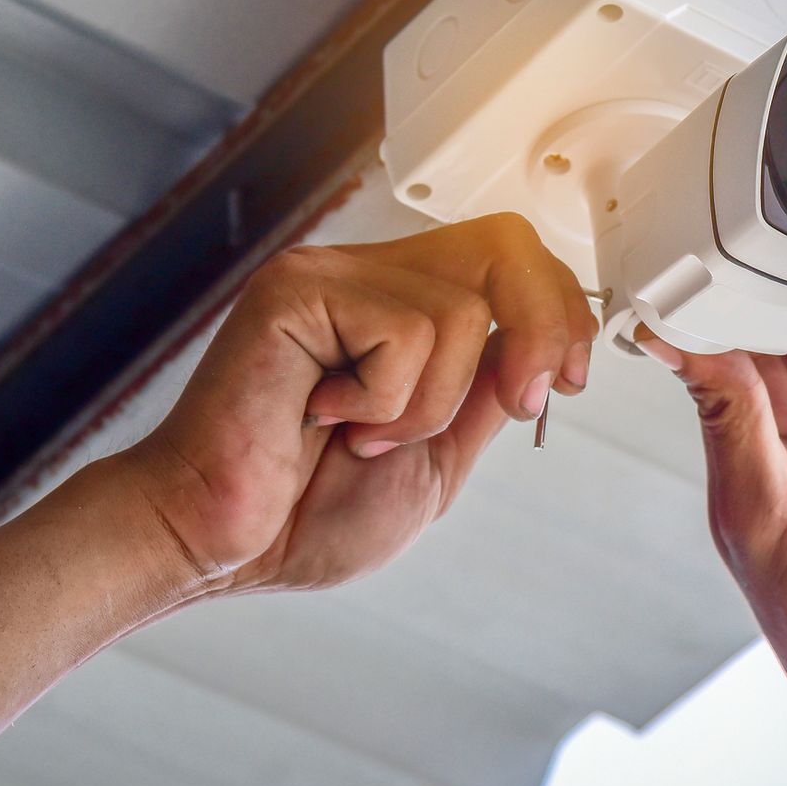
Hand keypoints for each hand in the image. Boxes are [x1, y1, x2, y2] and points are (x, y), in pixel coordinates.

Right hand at [112, 214, 597, 599]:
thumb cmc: (303, 511)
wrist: (218, 542)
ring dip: (429, 406)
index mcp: (400, 307)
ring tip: (363, 434)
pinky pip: (405, 332)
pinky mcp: (297, 291)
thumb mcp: (437, 457)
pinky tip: (324, 417)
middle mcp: (366, 277)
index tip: (568, 379)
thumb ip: (484, 395)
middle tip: (519, 401)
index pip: (508, 257)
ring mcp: (329, 277)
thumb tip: (543, 348)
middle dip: (542, 327)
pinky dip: (385, 401)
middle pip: (503, 243)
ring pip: (461, 310)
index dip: (561, 309)